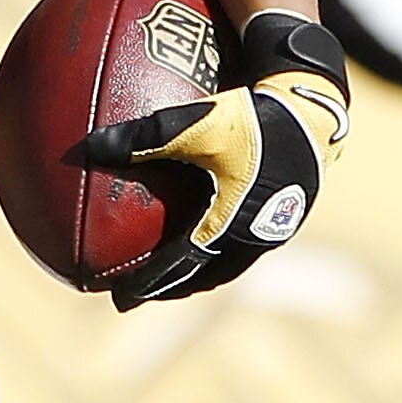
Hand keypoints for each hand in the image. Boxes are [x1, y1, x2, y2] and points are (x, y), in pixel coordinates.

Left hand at [81, 12, 349, 308]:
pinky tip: (207, 236)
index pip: (180, 266)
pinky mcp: (287, 213)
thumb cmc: (253, 115)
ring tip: (170, 276)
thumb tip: (88, 146)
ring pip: (229, 265)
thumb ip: (142, 137)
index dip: (147, 284)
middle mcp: (256, 235)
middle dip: (170, 287)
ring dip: (197, 274)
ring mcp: (275, 227)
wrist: (313, 104)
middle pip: (206, 276)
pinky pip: (245, 246)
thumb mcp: (194, 124)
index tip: (117, 298)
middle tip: (138, 293)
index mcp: (231, 223)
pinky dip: (219, 253)